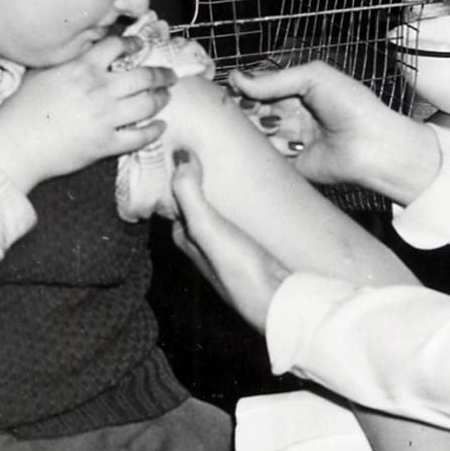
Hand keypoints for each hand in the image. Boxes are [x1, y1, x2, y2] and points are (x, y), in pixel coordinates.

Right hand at [0, 34, 171, 192]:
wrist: (15, 145)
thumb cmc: (20, 109)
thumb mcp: (40, 74)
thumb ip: (64, 63)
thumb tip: (79, 55)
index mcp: (82, 68)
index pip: (118, 46)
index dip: (135, 44)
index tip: (143, 47)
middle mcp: (100, 89)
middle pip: (144, 76)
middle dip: (162, 74)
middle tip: (170, 75)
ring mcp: (105, 118)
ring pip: (148, 104)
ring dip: (161, 99)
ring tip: (166, 98)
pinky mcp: (106, 144)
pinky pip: (139, 137)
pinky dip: (154, 131)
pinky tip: (160, 127)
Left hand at [166, 148, 290, 330]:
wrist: (276, 300)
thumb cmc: (238, 269)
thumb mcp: (207, 227)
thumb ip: (190, 194)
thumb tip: (179, 156)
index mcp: (186, 238)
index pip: (173, 201)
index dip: (175, 177)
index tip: (179, 150)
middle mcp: (202, 245)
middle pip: (194, 207)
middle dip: (195, 183)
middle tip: (202, 151)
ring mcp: (226, 249)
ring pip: (215, 215)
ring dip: (217, 194)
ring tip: (224, 166)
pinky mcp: (248, 251)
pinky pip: (236, 222)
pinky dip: (235, 206)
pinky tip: (247, 199)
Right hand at [226, 61, 433, 197]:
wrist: (374, 146)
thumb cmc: (353, 106)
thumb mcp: (314, 77)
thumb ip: (274, 79)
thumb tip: (236, 78)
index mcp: (296, 93)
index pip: (258, 89)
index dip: (242, 89)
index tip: (228, 89)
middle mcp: (289, 117)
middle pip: (251, 112)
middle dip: (243, 110)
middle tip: (238, 109)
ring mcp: (287, 142)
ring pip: (254, 135)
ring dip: (252, 131)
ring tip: (254, 126)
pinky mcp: (288, 167)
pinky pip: (264, 159)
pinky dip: (260, 152)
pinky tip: (263, 146)